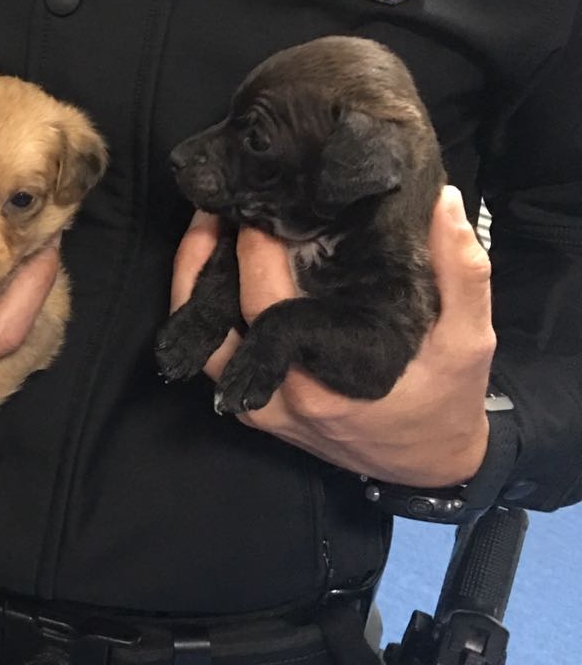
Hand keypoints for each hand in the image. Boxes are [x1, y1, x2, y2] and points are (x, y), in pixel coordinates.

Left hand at [170, 187, 494, 486]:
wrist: (431, 465)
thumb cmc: (447, 401)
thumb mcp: (469, 339)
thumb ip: (462, 271)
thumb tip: (443, 201)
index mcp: (319, 380)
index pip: (264, 300)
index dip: (255, 245)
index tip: (259, 199)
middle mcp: (276, 395)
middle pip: (212, 316)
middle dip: (211, 250)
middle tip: (223, 199)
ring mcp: (258, 406)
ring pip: (200, 339)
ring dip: (194, 280)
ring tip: (208, 225)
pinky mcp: (255, 409)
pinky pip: (215, 354)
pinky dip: (206, 310)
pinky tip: (220, 267)